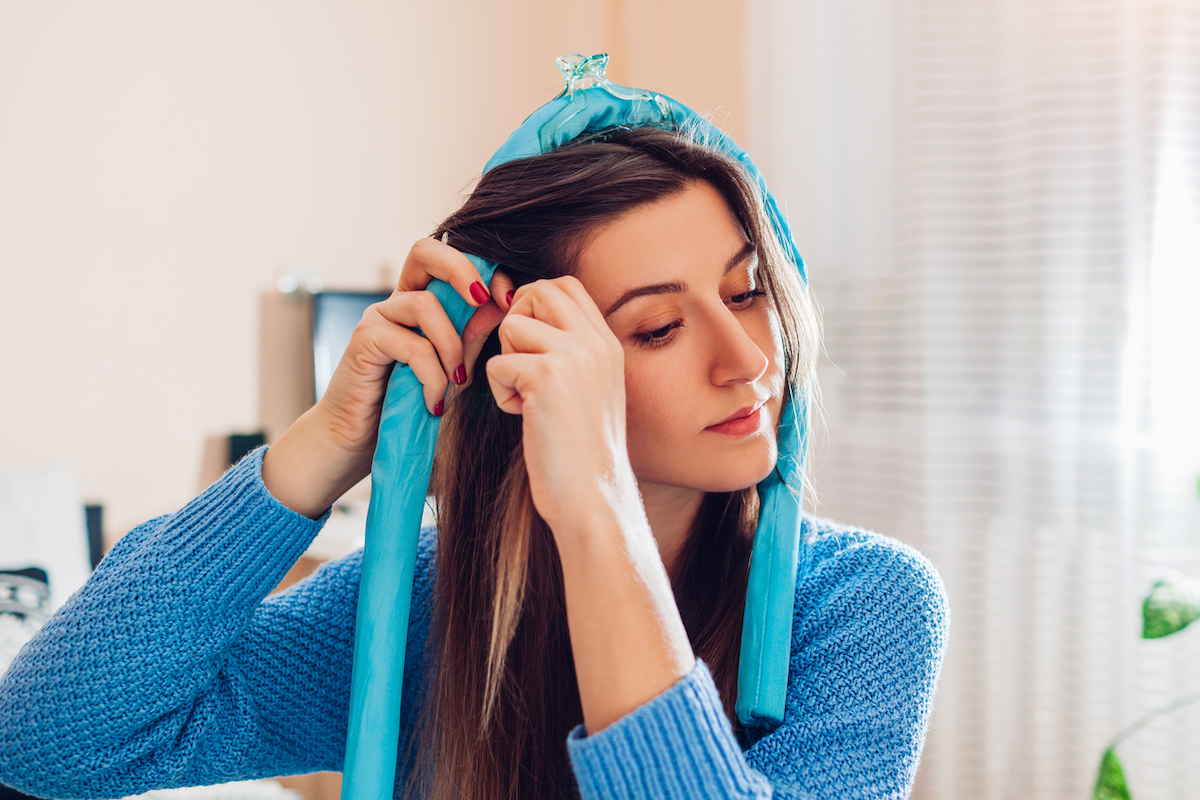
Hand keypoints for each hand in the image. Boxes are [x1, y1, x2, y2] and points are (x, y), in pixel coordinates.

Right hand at [262, 237, 513, 518]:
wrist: (356, 441)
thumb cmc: (407, 407)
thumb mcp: (453, 371)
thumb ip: (471, 338)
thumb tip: (499, 306)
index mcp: (421, 302)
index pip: (449, 263)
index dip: (481, 270)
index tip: (508, 299)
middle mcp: (397, 302)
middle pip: (424, 251)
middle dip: (462, 269)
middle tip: (485, 300)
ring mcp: (377, 318)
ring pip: (424, 306)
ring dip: (451, 346)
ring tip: (456, 383)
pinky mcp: (364, 341)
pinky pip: (412, 346)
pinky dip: (432, 376)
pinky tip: (433, 402)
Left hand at [485, 276, 638, 534]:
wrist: (593, 498)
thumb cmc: (580, 454)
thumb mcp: (586, 391)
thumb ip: (566, 353)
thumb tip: (518, 319)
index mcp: (607, 344)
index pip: (564, 285)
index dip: (533, 303)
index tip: (526, 344)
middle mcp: (595, 342)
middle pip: (537, 291)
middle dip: (515, 322)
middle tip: (520, 365)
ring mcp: (573, 355)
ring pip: (512, 325)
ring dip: (506, 361)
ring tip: (525, 399)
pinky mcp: (546, 376)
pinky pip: (496, 363)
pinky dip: (500, 393)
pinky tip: (523, 418)